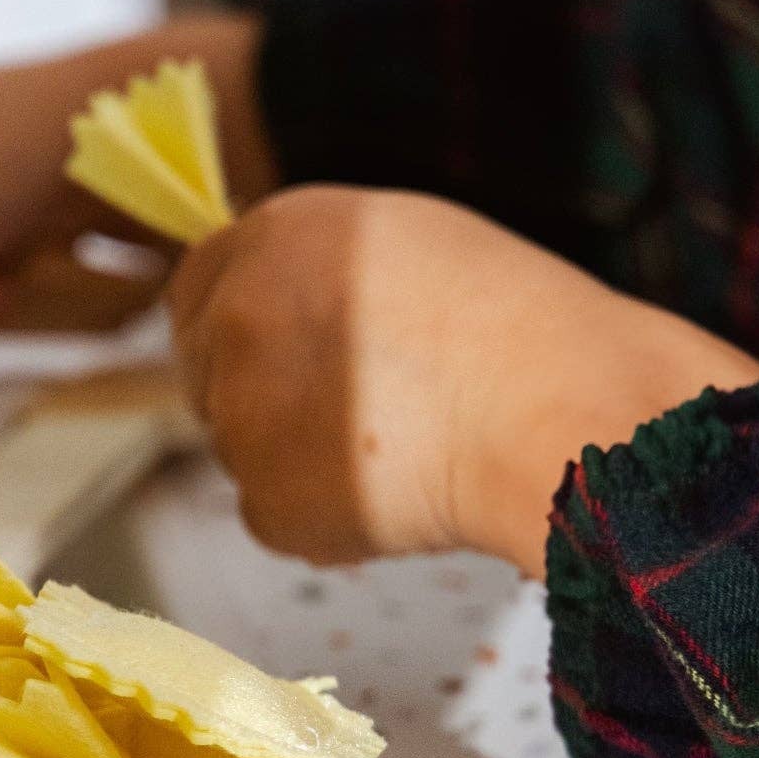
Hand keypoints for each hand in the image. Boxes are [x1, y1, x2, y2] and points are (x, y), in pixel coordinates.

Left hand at [169, 185, 758, 575]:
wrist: (566, 413)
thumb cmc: (518, 328)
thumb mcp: (400, 243)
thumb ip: (315, 269)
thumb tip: (278, 305)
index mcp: (273, 235)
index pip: (192, 287)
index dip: (228, 329)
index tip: (270, 358)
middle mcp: (239, 311)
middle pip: (205, 373)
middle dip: (258, 398)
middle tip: (352, 416)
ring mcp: (243, 406)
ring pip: (244, 449)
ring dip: (301, 460)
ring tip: (405, 447)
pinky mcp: (266, 494)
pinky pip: (277, 516)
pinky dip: (327, 522)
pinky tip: (403, 497)